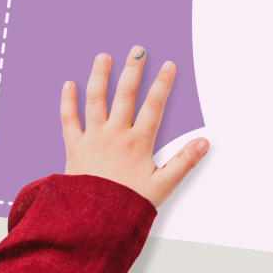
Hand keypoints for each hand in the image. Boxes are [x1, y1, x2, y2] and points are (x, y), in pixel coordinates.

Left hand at [60, 46, 208, 206]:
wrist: (91, 222)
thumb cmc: (127, 205)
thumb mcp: (163, 186)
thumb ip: (184, 162)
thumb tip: (204, 143)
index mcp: (138, 143)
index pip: (154, 105)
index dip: (163, 84)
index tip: (169, 65)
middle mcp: (115, 135)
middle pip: (125, 95)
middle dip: (133, 70)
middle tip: (138, 51)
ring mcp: (93, 139)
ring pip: (96, 100)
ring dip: (100, 76)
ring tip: (104, 57)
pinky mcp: (74, 148)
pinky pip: (68, 120)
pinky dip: (68, 101)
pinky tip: (69, 84)